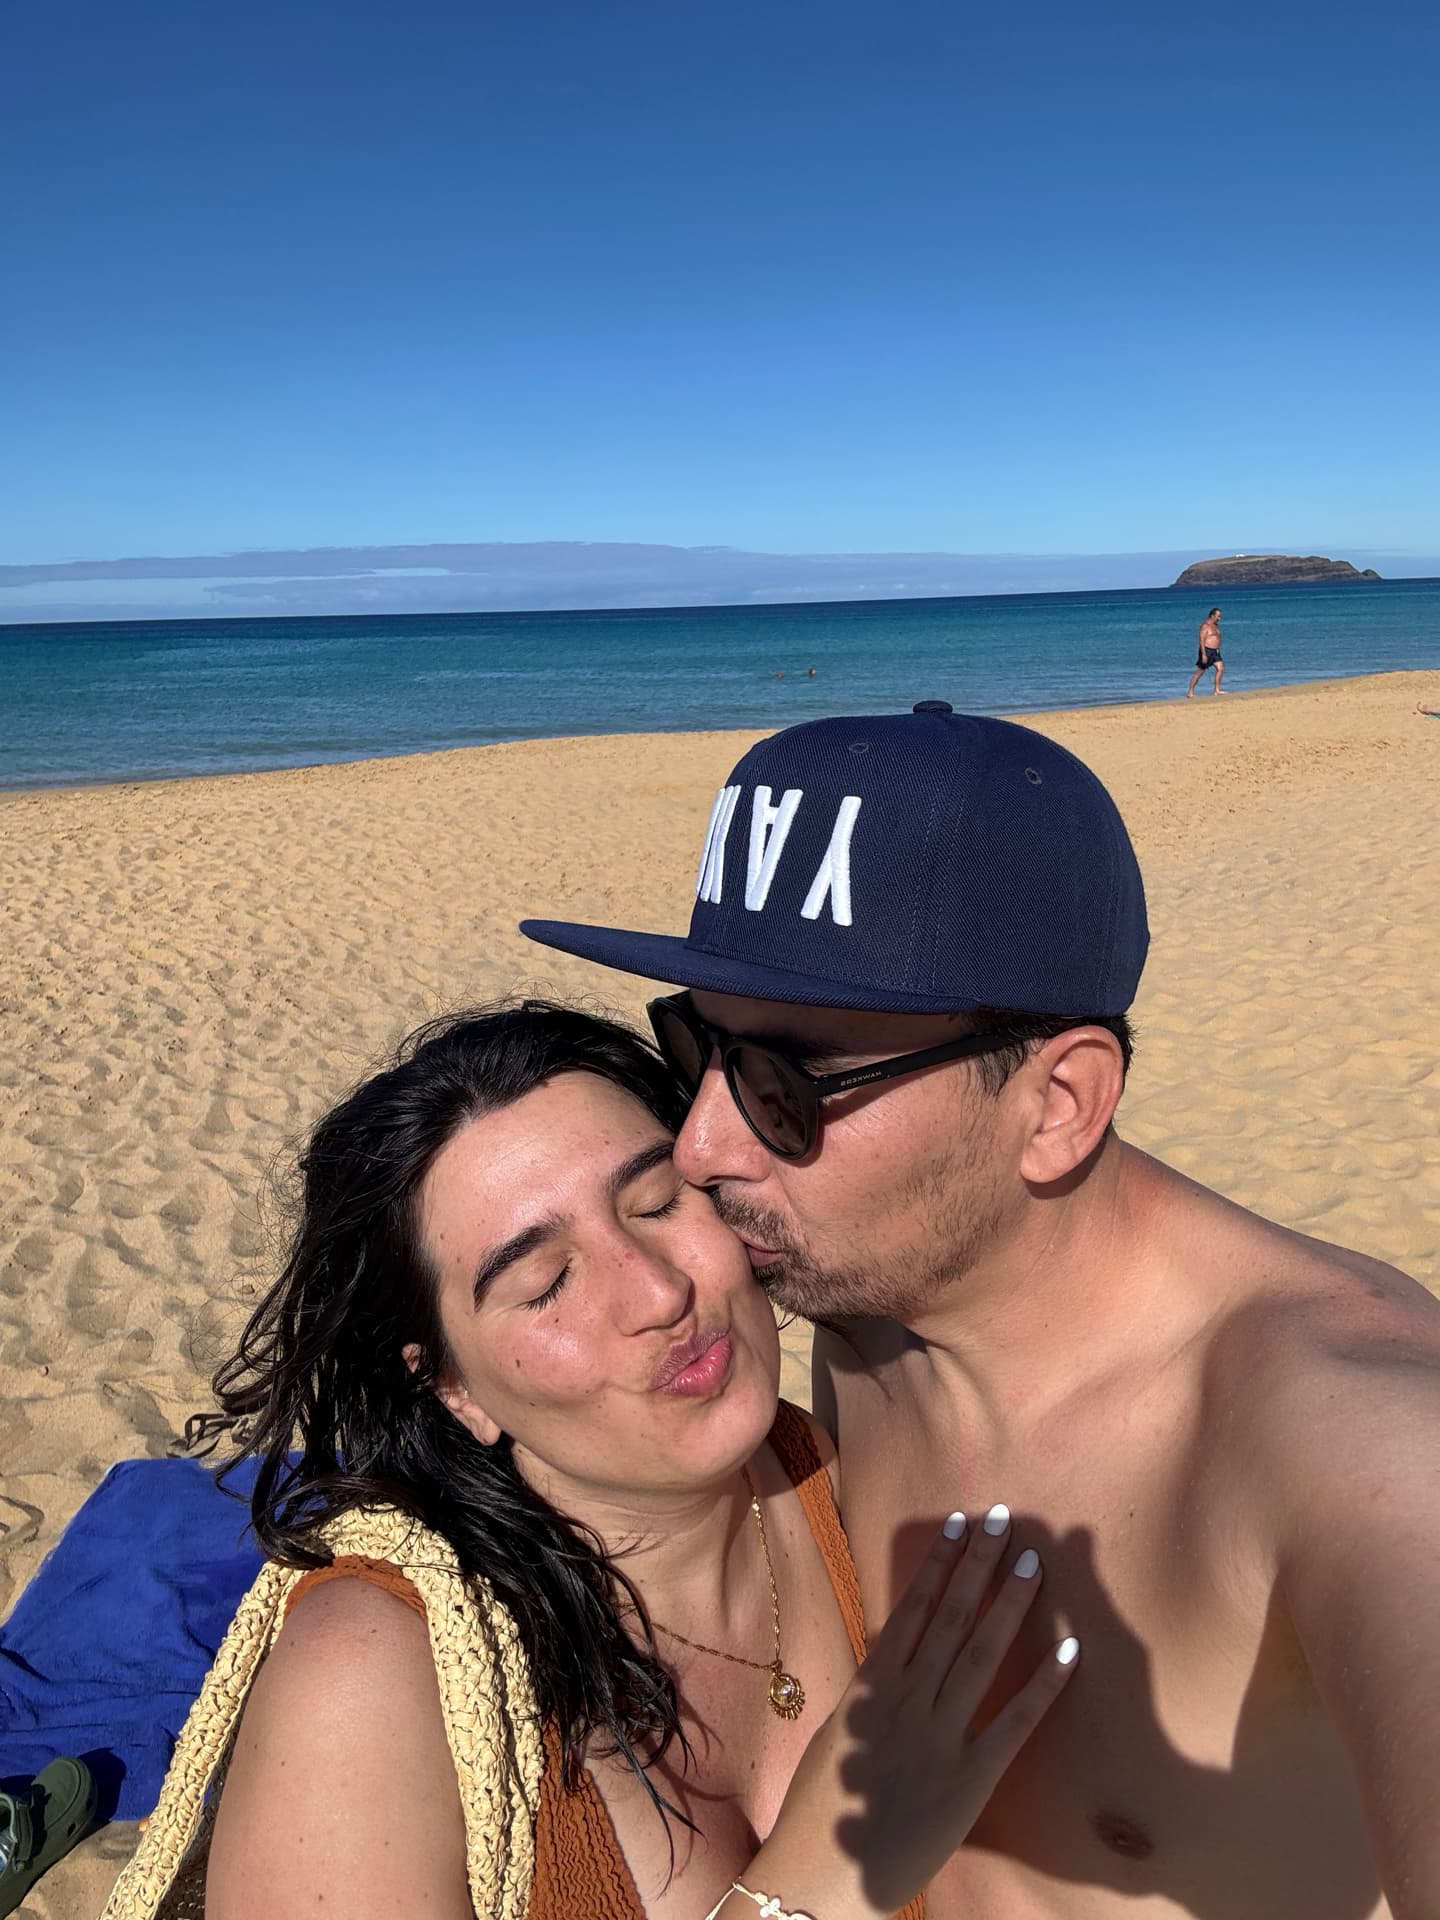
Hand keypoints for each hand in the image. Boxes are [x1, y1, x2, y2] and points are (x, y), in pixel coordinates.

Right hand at [732, 1507, 1076, 1918]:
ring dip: (1007, 1603)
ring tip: (1031, 1560)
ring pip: (979, 1654)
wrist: (822, 1876)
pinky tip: (1070, 1651)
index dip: (937, 1563)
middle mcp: (906, 1701)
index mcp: (872, 1687)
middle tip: (1000, 1516)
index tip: (956, 1523)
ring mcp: (939, 1737)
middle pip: (949, 1617)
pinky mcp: (970, 1778)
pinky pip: (1013, 1724)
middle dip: (975, 1563)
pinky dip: (1043, 1685)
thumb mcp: (841, 1735)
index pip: (911, 1609)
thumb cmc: (825, 1810)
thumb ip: (870, 1695)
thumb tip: (889, 1657)